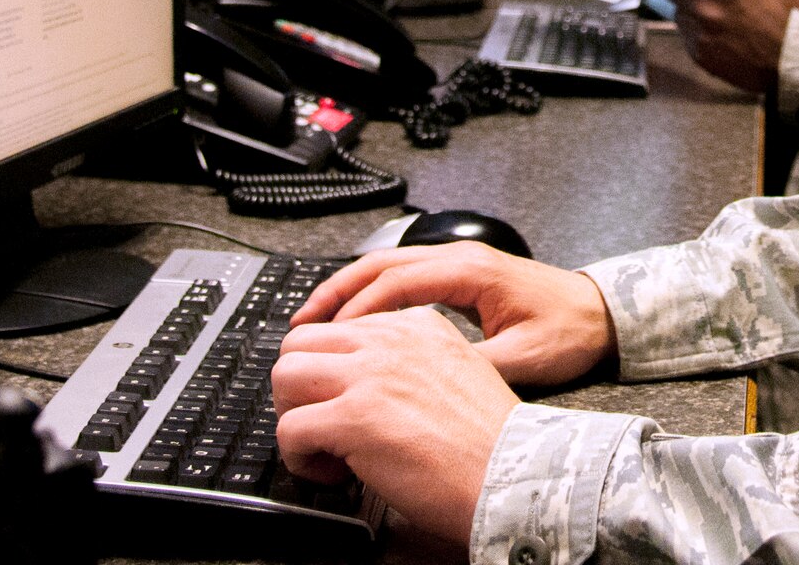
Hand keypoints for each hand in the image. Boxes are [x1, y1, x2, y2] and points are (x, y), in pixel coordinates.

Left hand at [275, 308, 515, 545]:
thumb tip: (373, 385)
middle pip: (301, 342)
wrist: (513, 472)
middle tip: (321, 422)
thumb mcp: (460, 370)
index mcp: (417, 325)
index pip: (341, 328)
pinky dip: (300, 459)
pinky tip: (333, 473)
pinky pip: (289, 430)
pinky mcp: (353, 417)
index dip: (333, 372)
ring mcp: (369, 376)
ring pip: (284, 375)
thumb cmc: (493, 440)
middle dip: (301, 388)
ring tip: (322, 446)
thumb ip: (415, 362)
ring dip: (293, 415)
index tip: (344, 401)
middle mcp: (390, 341)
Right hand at [290, 243, 617, 386]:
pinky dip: (371, 295)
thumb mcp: (524, 358)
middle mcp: (460, 258)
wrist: (601, 313)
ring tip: (314, 323)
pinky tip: (355, 321)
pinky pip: (403, 277)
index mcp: (471, 271)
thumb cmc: (570, 331)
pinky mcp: (461, 276)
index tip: (329, 340)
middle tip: (300, 324)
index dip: (357, 311)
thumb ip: (474, 368)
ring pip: (388, 266)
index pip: (397, 282)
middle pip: (381, 264)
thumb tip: (428, 383)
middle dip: (336, 292)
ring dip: (348, 291)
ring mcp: (458, 263)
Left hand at [654, 0, 798, 93]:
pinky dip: (697, 34)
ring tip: (714, 18)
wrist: (793, 55)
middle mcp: (703, 3)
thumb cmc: (782, 16)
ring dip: (689, 11)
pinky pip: (687, 37)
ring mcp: (698, 30)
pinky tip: (718, 37)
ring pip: (678, 13)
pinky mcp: (698, 53)